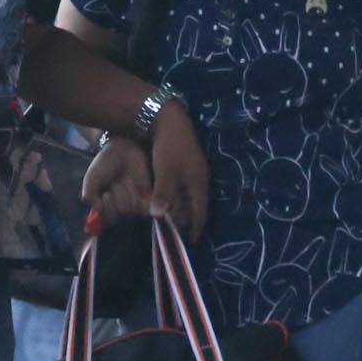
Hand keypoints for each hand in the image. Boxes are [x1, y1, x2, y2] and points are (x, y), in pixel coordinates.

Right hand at [80, 133, 154, 224]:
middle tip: (115, 183)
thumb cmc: (105, 163)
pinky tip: (134, 183)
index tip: (105, 196)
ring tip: (125, 179)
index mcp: (105, 204)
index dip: (106, 209)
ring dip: (126, 192)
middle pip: (117, 213)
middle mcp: (119, 205)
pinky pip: (144, 205)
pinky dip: (138, 194)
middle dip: (115, 196)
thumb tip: (98, 210)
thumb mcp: (91, 178)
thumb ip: (89, 195)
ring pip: (130, 208)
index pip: (105, 218)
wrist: (122, 148)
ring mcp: (133, 201)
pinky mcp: (147, 195)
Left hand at [146, 105, 210, 240]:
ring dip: (184, 207)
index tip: (193, 242)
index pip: (201, 211)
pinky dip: (179, 195)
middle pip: (197, 205)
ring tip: (174, 218)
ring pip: (191, 195)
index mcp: (199, 183)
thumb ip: (163, 196)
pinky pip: (186, 186)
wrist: (169, 118)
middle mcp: (200, 177)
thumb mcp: (165, 173)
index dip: (197, 227)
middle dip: (189, 219)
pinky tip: (170, 198)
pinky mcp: (187, 162)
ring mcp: (195, 168)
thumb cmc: (168, 148)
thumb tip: (159, 217)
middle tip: (180, 231)